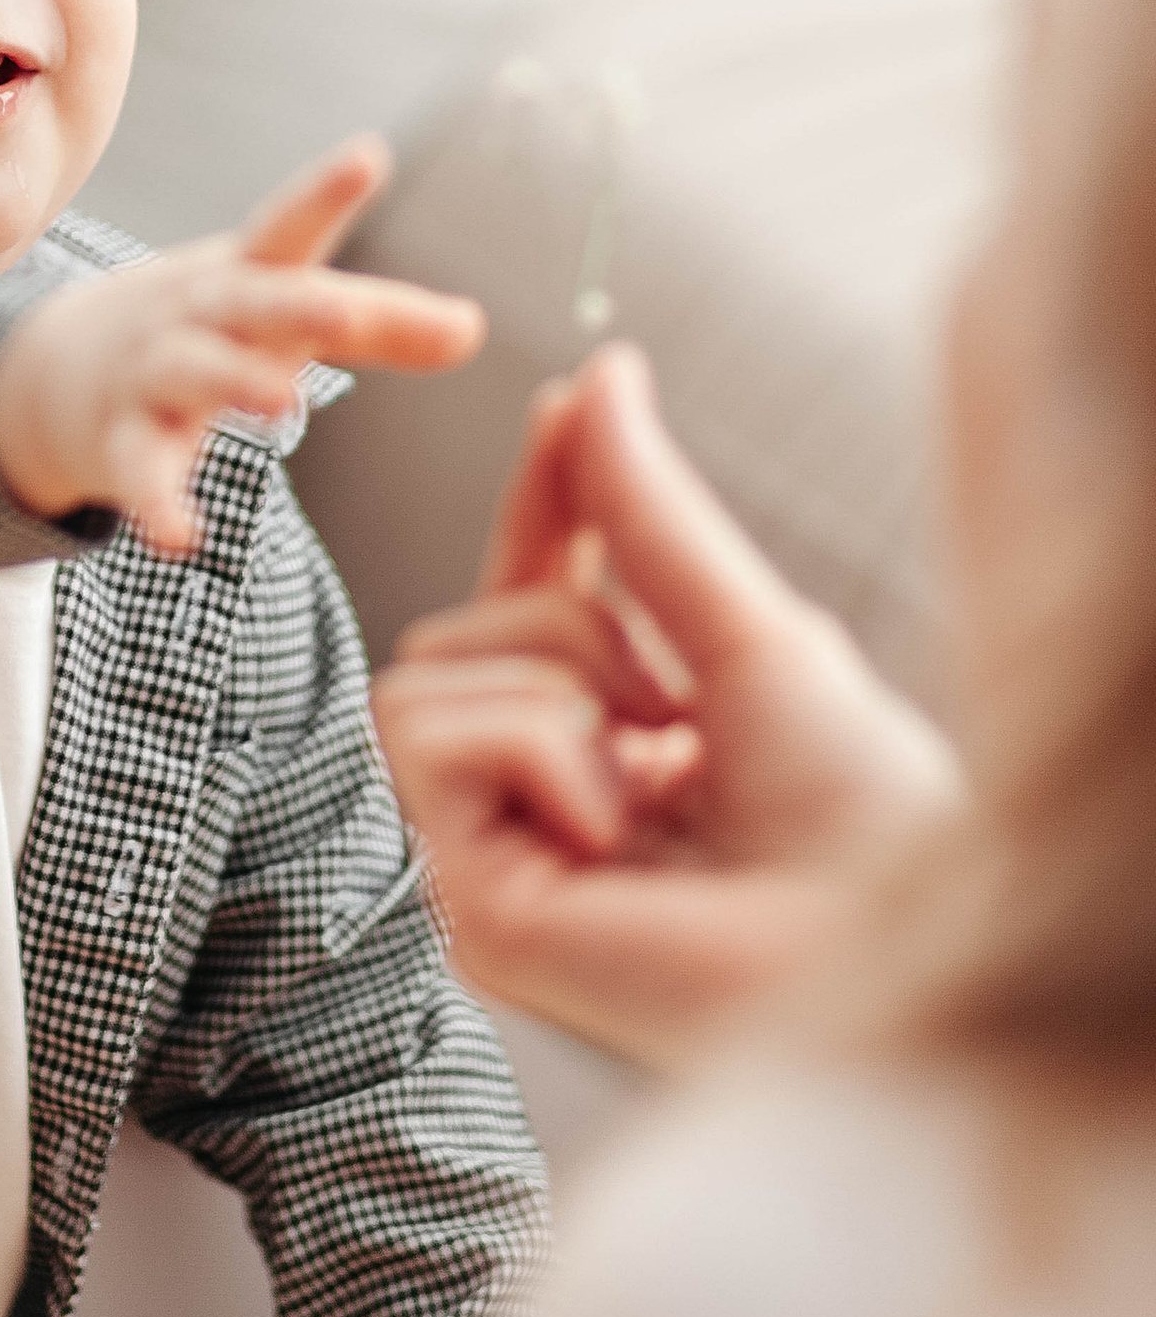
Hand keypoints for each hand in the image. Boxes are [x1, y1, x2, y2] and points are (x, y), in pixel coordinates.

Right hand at [0, 138, 483, 554]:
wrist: (62, 366)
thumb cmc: (211, 329)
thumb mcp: (288, 314)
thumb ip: (382, 324)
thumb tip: (474, 327)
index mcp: (247, 274)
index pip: (289, 225)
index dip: (326, 192)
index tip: (368, 156)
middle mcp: (198, 313)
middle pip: (248, 302)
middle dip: (296, 304)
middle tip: (343, 313)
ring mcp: (154, 373)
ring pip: (193, 373)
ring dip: (235, 383)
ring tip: (283, 407)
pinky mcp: (123, 441)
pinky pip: (139, 471)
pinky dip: (157, 503)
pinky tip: (179, 538)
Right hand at [372, 342, 962, 1065]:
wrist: (896, 940)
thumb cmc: (861, 821)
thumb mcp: (749, 632)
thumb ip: (649, 514)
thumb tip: (598, 377)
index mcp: (617, 750)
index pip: (528, 600)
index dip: (538, 503)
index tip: (560, 407)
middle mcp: (543, 808)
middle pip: (454, 629)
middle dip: (562, 619)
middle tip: (669, 703)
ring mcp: (496, 863)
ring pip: (420, 680)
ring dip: (553, 685)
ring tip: (652, 769)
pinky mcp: (468, 909)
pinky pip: (432, 740)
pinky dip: (536, 744)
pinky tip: (616, 826)